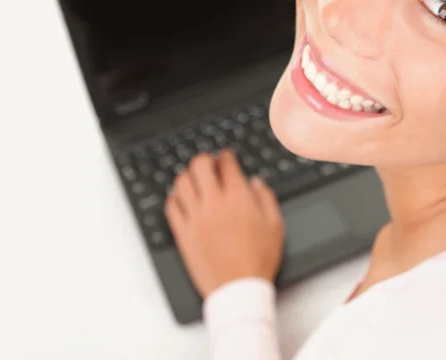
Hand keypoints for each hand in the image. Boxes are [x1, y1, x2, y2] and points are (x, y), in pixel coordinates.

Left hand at [164, 148, 284, 298]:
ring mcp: (195, 217)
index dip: (226, 155)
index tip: (226, 157)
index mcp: (237, 197)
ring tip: (194, 179)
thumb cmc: (258, 260)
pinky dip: (174, 197)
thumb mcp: (275, 225)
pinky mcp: (183, 233)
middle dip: (205, 159)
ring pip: (181, 182)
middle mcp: (214, 202)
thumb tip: (255, 182)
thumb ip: (265, 197)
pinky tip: (182, 199)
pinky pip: (171, 206)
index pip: (226, 163)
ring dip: (188, 175)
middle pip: (199, 164)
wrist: (239, 290)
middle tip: (209, 164)